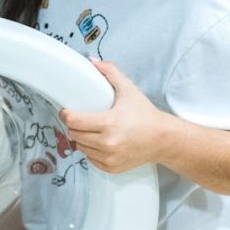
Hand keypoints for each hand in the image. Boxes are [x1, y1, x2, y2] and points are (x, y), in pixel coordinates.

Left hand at [59, 59, 185, 173]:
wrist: (163, 139)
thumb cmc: (145, 114)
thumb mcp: (128, 90)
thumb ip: (110, 72)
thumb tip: (92, 61)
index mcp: (109, 123)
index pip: (74, 121)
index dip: (66, 114)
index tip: (66, 111)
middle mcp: (108, 143)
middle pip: (74, 134)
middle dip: (74, 125)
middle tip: (80, 118)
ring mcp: (109, 158)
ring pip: (80, 147)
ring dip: (81, 138)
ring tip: (90, 130)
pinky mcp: (111, 168)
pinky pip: (90, 159)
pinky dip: (91, 151)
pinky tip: (99, 142)